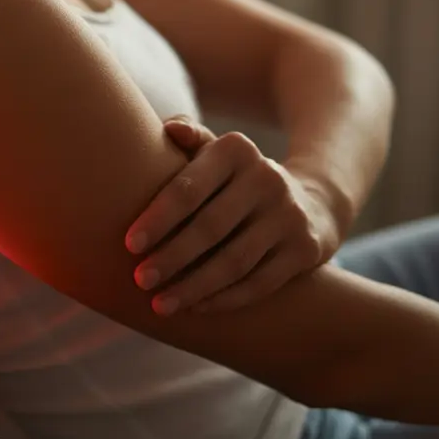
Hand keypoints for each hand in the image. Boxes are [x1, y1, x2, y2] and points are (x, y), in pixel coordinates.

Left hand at [126, 117, 340, 315]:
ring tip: (160, 305)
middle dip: (171, 258)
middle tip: (139, 280)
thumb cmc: (234, 180)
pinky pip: (260, 282)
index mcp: (235, 150)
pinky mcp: (306, 249)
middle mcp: (267, 178)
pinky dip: (225, 299)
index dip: (158, 219)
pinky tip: (195, 309)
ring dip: (193, 287)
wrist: (310, 203)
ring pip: (234, 262)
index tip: (128, 245)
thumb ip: (190, 137)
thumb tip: (169, 129)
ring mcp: (290, 215)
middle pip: (210, 228)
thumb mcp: (215, 153)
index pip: (188, 187)